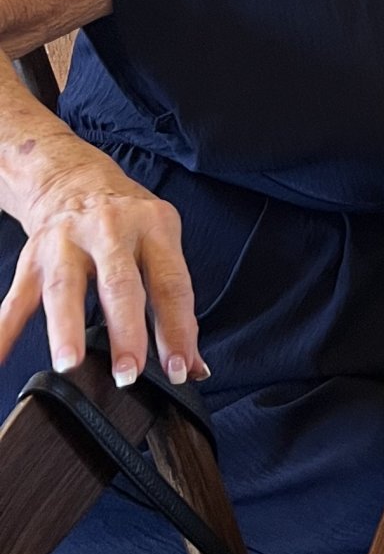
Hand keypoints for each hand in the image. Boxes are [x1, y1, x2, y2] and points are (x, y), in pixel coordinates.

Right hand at [0, 156, 205, 388]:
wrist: (76, 180)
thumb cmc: (128, 222)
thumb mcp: (162, 245)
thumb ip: (175, 305)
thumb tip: (194, 366)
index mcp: (152, 227)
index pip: (170, 283)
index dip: (178, 328)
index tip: (182, 368)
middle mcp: (110, 231)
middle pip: (120, 283)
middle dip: (126, 330)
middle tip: (129, 373)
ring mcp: (66, 243)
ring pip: (65, 287)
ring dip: (66, 328)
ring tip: (70, 364)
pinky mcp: (32, 258)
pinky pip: (16, 299)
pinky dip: (5, 330)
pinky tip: (1, 357)